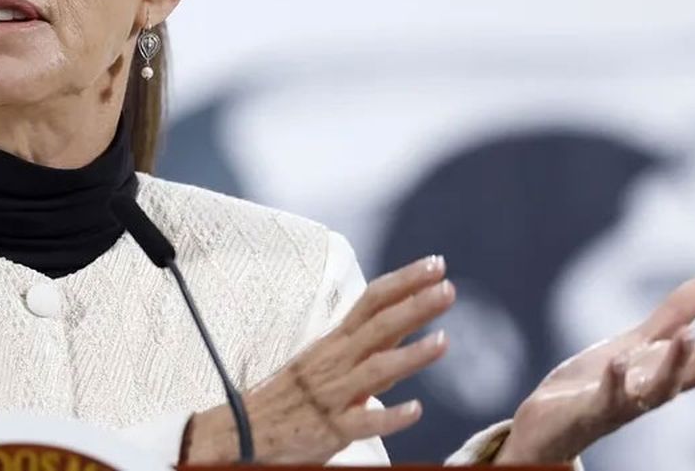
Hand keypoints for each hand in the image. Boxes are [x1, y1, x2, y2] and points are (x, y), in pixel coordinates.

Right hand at [184, 254, 454, 463]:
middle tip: (448, 287)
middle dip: (414, 306)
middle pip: (379, 326)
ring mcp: (333, 394)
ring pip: (376, 370)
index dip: (404, 282)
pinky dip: (388, 416)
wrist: (246, 428)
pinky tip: (415, 410)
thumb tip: (408, 324)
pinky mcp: (331, 429)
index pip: (372, 301)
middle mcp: (336, 361)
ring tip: (444, 341)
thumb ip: (368, 345)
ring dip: (410, 355)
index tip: (435, 264)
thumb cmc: (294, 393)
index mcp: (336, 341)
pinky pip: (363, 422)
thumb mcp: (328, 359)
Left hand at [497, 277, 694, 463]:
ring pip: (657, 390)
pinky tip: (618, 360)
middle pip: (688, 376)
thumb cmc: (601, 383)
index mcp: (661, 375)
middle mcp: (649, 393)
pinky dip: (615, 380)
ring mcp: (623, 404)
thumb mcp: (637, 344)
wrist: (552, 422)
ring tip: (688, 332)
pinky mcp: (591, 410)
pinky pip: (608, 398)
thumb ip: (671, 319)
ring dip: (674, 364)